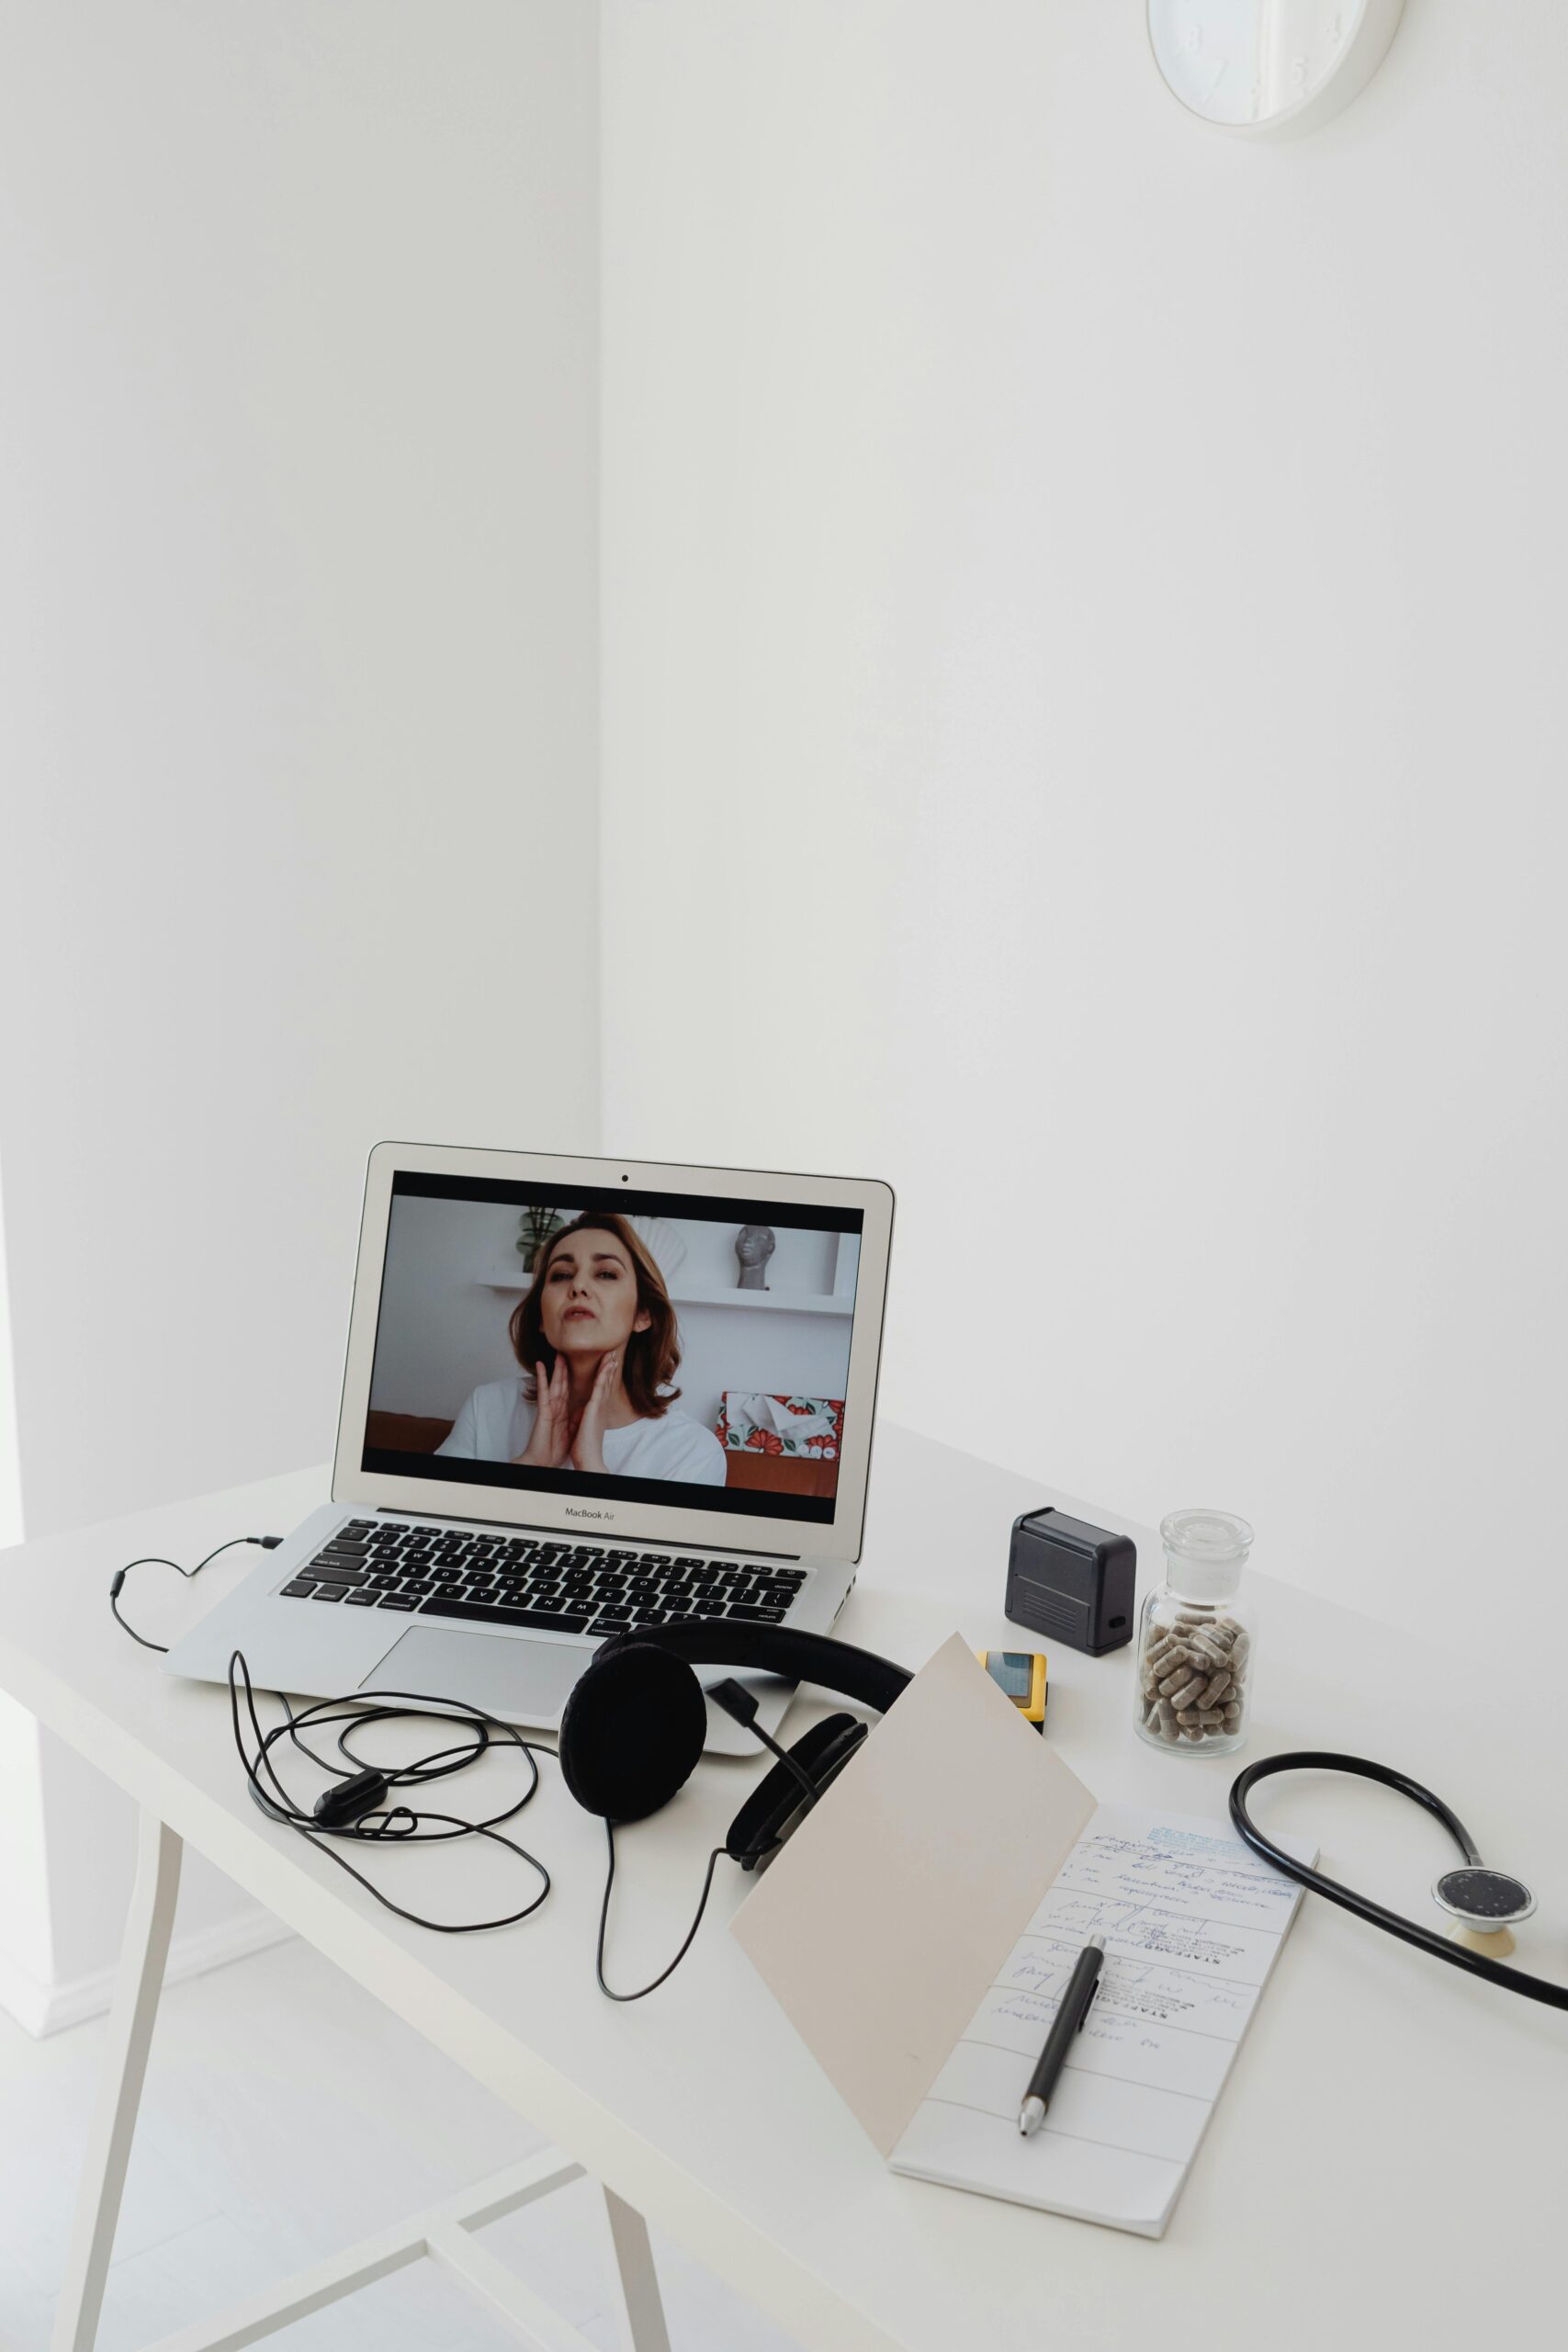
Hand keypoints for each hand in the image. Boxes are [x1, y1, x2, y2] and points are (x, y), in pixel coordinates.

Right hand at [515, 1356, 571, 1467]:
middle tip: (568, 1352)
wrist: (543, 1461)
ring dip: (556, 1369)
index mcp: (563, 1411)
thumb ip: (575, 1418)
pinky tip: (541, 1366)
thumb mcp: (570, 1431)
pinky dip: (542, 1378)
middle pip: (562, 1384)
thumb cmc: (554, 1449)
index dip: (574, 1377)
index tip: (580, 1365)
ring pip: (554, 1384)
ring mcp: (548, 1408)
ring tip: (558, 1354)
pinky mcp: (543, 1411)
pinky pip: (543, 1392)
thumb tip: (584, 1409)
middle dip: (565, 1368)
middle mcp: (556, 1407)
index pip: (569, 1390)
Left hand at [569, 1350, 618, 1474]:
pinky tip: (606, 1365)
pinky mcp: (594, 1408)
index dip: (605, 1375)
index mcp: (596, 1411)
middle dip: (609, 1367)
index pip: (601, 1389)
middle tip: (614, 1353)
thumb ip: (586, 1418)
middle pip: (606, 1382)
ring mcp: (598, 1407)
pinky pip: (599, 1388)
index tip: (608, 1363)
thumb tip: (586, 1414)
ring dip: (608, 1367)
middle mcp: (600, 1407)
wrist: (588, 1458)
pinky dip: (603, 1376)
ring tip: (613, 1354)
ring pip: (604, 1382)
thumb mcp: (585, 1428)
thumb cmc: (585, 1447)